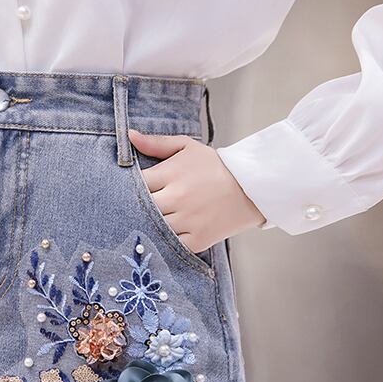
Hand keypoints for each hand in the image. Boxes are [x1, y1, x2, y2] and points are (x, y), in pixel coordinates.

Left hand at [128, 129, 265, 252]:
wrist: (252, 186)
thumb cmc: (216, 166)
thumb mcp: (187, 147)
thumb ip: (156, 143)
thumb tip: (130, 136)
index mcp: (169, 174)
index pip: (136, 184)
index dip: (131, 187)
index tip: (133, 189)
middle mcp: (176, 197)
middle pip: (143, 208)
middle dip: (140, 207)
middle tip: (141, 207)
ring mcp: (187, 220)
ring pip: (155, 228)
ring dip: (152, 225)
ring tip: (156, 220)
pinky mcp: (198, 239)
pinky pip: (172, 245)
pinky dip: (169, 242)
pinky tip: (170, 235)